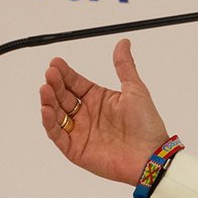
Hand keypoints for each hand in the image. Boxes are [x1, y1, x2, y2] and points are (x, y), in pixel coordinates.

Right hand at [39, 38, 169, 184]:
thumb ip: (125, 66)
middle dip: (55, 84)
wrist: (151, 155)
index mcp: (98, 99)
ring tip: (45, 88)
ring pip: (57, 114)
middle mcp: (86, 115)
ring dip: (49, 101)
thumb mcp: (135, 89)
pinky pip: (57, 135)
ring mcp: (80, 132)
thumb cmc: (146, 124)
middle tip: (50, 74)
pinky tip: (47, 109)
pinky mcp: (75, 150)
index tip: (56, 62)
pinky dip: (49, 123)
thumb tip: (123, 42)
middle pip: (63, 96)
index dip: (65, 73)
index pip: (75, 83)